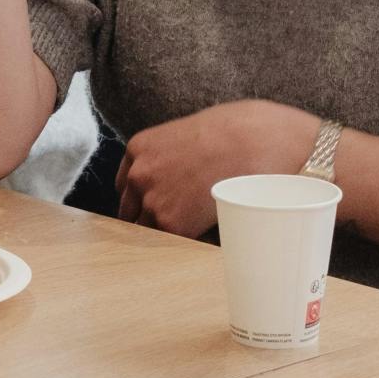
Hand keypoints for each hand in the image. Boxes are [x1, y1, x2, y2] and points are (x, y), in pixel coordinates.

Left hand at [116, 100, 319, 236]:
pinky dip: (187, 241)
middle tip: (175, 222)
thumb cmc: (230, 135)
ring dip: (165, 233)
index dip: (141, 197)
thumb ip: (167, 158)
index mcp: (138, 148)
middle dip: (147, 217)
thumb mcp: (184, 136)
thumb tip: (171, 180)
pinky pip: (172, 242)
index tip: (156, 204)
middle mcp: (138, 175)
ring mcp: (152, 201)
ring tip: (194, 229)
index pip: (126, 185)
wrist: (252, 144)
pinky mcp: (171, 225)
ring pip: (147, 230)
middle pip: (129, 210)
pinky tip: (205, 232)